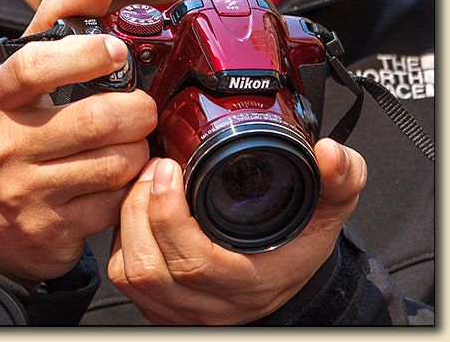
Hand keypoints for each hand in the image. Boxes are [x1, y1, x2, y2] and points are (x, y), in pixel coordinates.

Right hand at [0, 0, 156, 285]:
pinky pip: (113, 201)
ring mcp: (24, 192)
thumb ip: (58, 21)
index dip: (86, 53)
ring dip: (139, 147)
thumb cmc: (9, 135)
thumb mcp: (18, 77)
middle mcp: (3, 145)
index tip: (117, 51)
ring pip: (113, 161)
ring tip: (134, 139)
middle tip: (144, 105)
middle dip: (136, 109)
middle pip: (94, 119)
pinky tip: (123, 174)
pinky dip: (131, 184)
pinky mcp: (50, 230)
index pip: (35, 65)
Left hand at [108, 139, 367, 324]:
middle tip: (154, 165)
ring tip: (145, 181)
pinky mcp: (160, 306)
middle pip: (150, 269)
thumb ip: (342, 178)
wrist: (288, 276)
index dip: (170, 216)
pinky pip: (124, 274)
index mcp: (250, 282)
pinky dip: (122, 235)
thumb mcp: (330, 209)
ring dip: (128, 220)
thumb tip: (329, 152)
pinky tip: (139, 205)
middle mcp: (212, 305)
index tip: (170, 168)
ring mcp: (182, 310)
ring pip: (130, 274)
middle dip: (141, 207)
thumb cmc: (301, 243)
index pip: (195, 263)